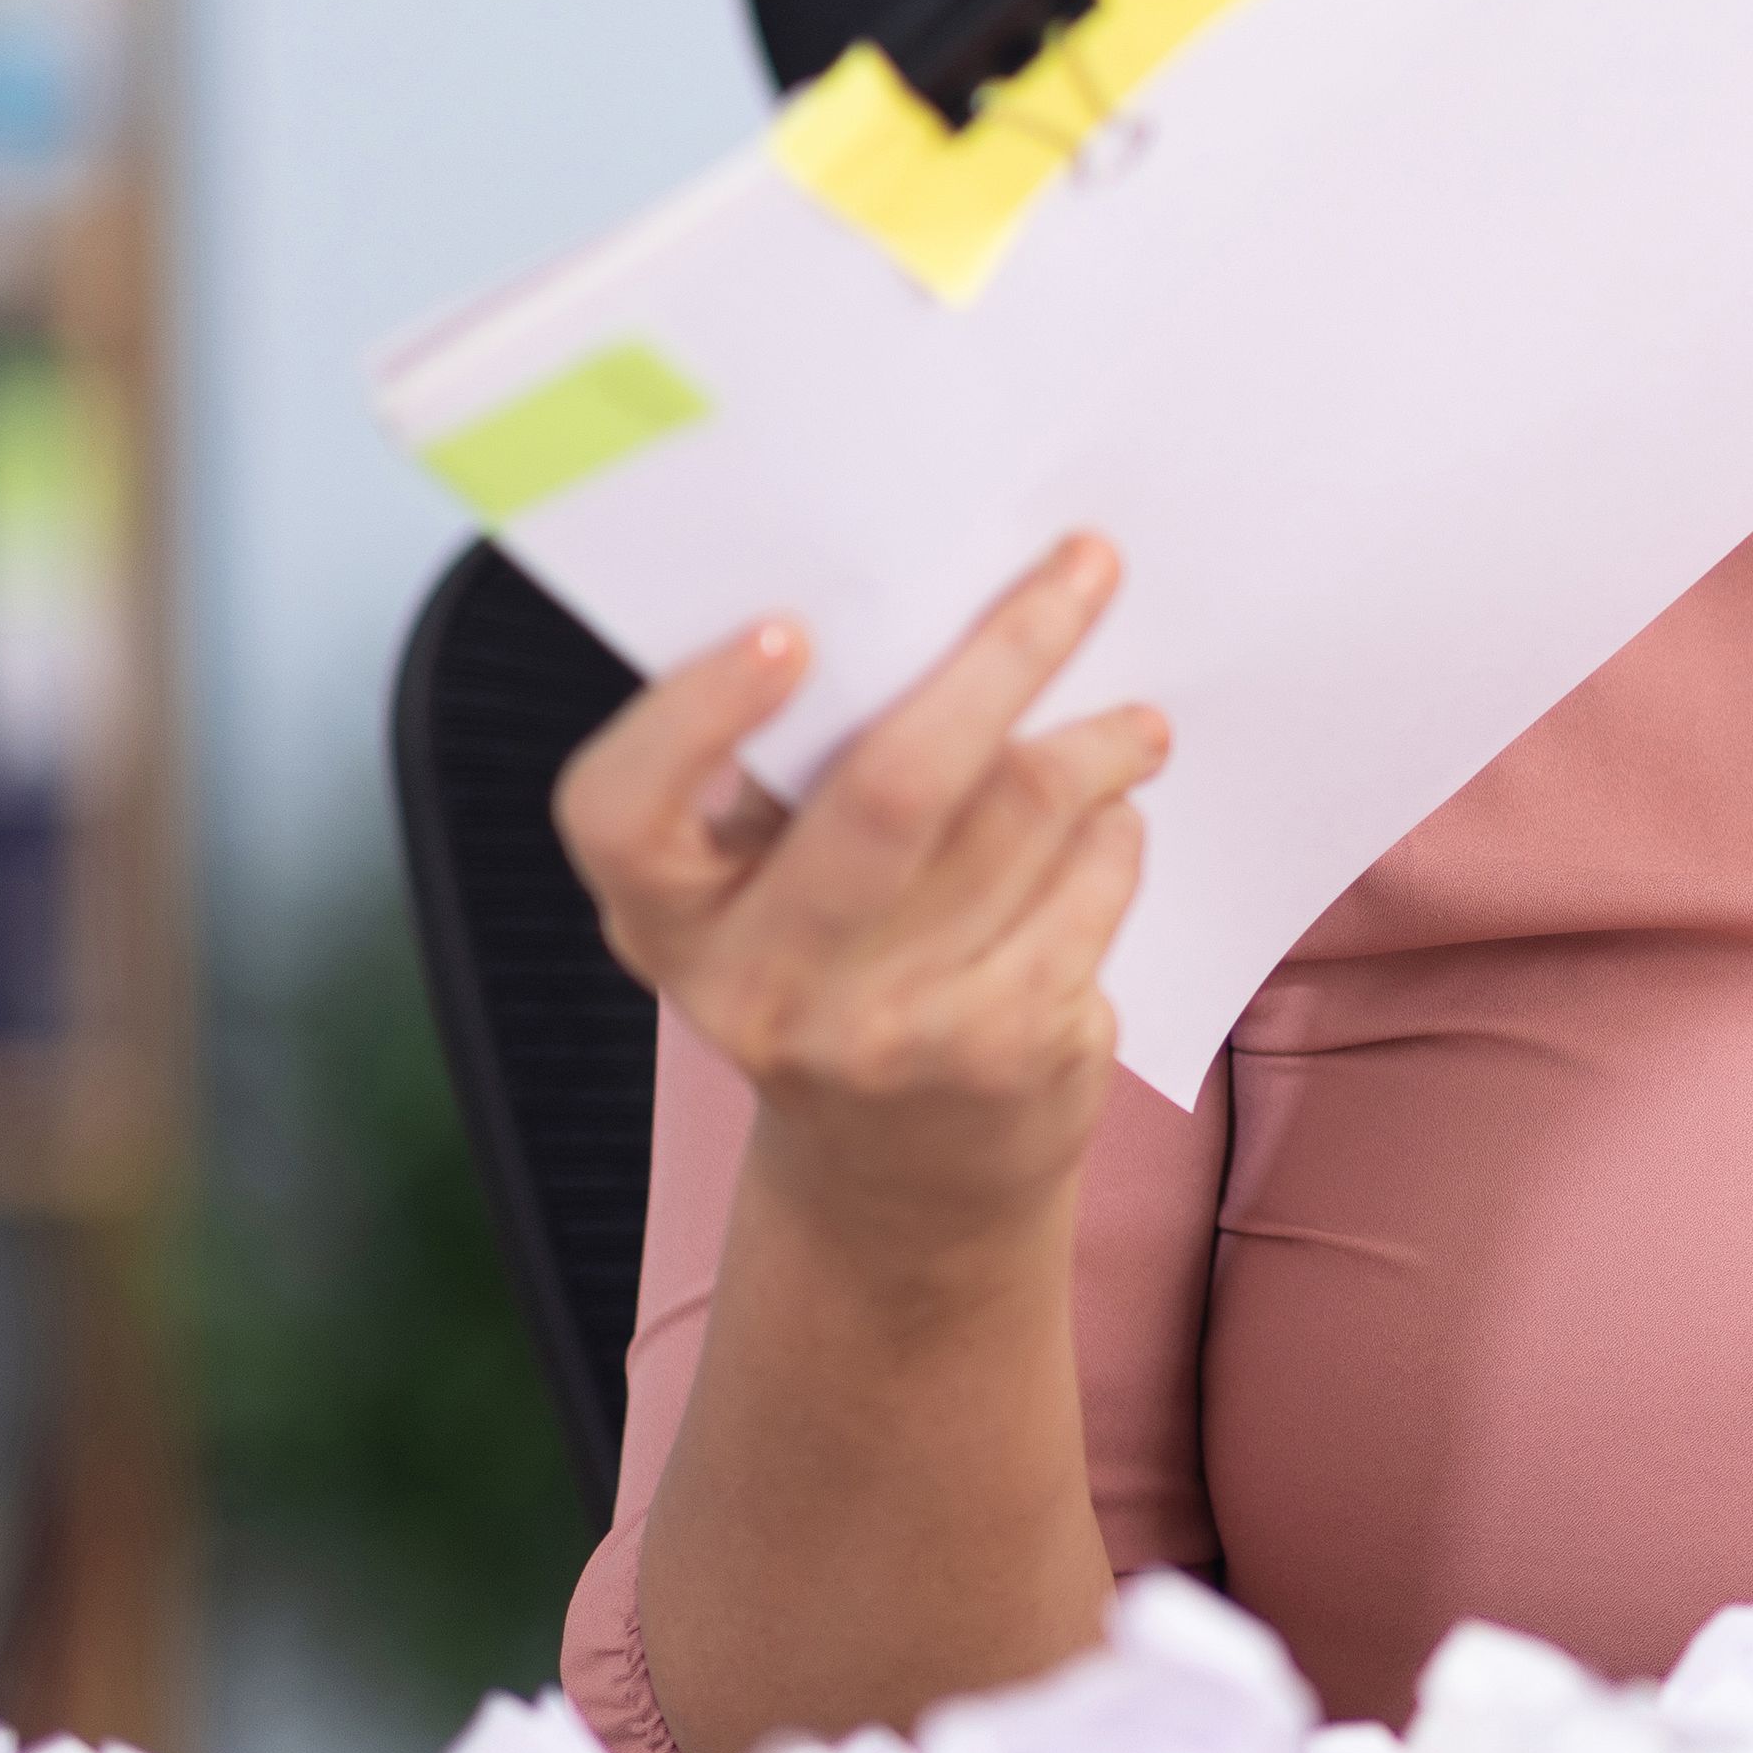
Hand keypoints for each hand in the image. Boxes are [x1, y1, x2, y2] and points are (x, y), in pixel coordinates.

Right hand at [555, 534, 1171, 1293]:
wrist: (902, 1186)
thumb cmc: (832, 979)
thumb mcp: (762, 904)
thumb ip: (796, 785)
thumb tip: (931, 609)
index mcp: (664, 921)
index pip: (621, 812)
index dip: (694, 715)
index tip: (789, 628)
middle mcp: (757, 986)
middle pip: (891, 786)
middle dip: (1006, 651)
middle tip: (1087, 567)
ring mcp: (886, 1031)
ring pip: (1023, 814)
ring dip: (1096, 743)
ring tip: (1131, 725)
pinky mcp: (1004, 1051)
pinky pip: (1091, 880)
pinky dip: (1115, 831)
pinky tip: (1109, 828)